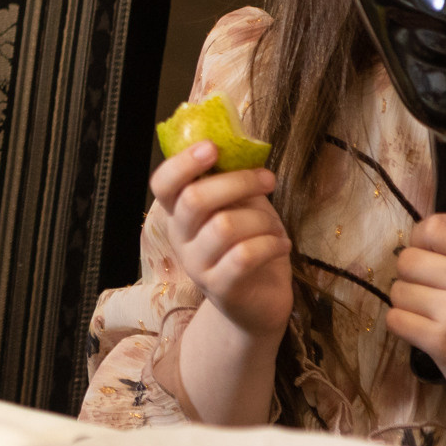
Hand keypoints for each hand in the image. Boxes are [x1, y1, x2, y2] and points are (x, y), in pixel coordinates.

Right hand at [152, 142, 292, 339]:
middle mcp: (180, 238)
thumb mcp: (239, 207)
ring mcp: (198, 266)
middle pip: (195, 199)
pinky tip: (282, 245)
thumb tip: (240, 142)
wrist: (258, 303)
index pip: (163, 184)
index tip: (214, 147)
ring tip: (275, 226)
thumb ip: (232, 181)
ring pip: (225, 226)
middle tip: (268, 179)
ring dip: (261, 219)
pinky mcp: (222, 289)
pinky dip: (271, 244)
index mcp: (179, 213)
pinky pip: (245, 256)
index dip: (183, 163)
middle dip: (238, 182)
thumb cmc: (248, 245)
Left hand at [388, 216, 445, 415]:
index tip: (430, 254)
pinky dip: (403, 324)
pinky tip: (424, 329)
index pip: (436, 225)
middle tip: (431, 289)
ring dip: (407, 302)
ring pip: (398, 290)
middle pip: (407, 259)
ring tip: (431, 312)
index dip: (422, 237)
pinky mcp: (442, 342)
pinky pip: (395, 320)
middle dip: (412, 274)